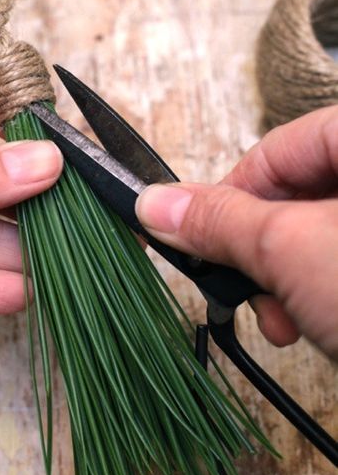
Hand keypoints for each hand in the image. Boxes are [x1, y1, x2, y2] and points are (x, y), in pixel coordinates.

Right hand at [135, 106, 337, 359]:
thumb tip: (155, 205)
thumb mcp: (291, 248)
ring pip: (313, 233)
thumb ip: (220, 220)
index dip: (228, 195)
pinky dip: (315, 291)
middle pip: (292, 194)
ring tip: (281, 320)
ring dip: (284, 280)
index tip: (198, 235)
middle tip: (241, 286)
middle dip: (259, 252)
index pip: (274, 149)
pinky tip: (309, 325)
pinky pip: (332, 260)